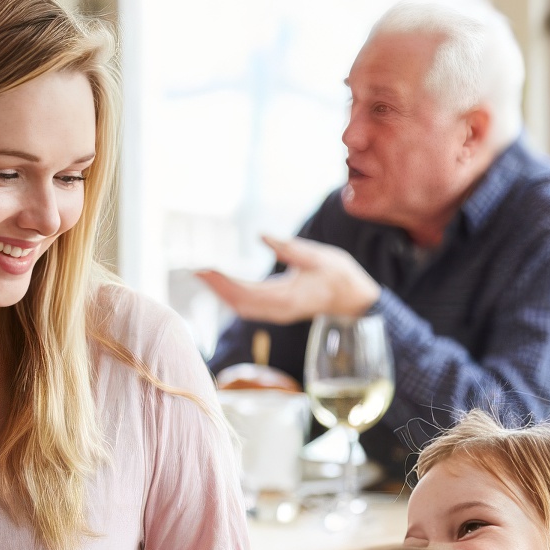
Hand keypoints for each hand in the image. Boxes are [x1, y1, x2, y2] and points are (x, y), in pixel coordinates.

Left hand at [198, 236, 380, 323]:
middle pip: (238, 303)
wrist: (352, 299)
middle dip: (216, 287)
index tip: (207, 269)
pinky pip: (247, 307)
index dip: (224, 283)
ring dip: (220, 292)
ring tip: (203, 274)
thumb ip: (288, 248)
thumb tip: (261, 235)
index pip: (248, 292)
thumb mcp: (318, 256)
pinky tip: (220, 284)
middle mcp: (278, 310)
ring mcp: (276, 314)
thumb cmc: (338, 274)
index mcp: (288, 297)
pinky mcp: (275, 312)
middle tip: (196, 270)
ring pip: (240, 307)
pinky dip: (230, 296)